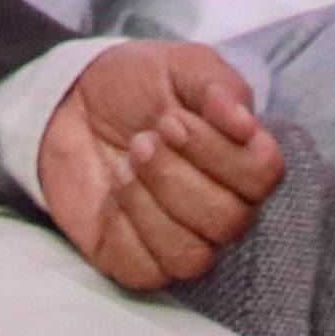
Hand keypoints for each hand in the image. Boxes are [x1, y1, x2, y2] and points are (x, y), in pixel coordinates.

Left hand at [33, 39, 285, 292]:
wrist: (71, 104)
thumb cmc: (136, 86)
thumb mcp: (178, 65)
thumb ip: (217, 85)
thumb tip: (245, 123)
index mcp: (240, 160)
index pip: (263, 176)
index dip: (217, 150)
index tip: (173, 119)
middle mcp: (223, 208)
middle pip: (229, 220)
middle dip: (175, 175)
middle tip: (141, 140)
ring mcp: (184, 241)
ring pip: (192, 255)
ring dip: (150, 202)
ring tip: (125, 164)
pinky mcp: (140, 263)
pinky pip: (146, 270)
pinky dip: (123, 229)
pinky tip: (112, 196)